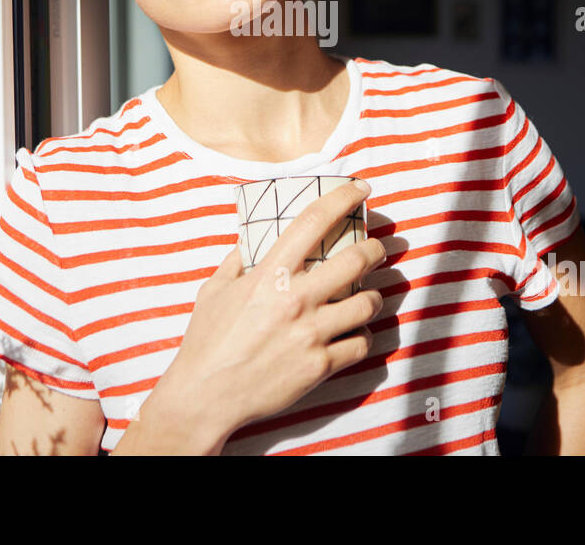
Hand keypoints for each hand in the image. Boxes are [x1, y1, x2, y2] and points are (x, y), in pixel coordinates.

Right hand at [156, 179, 385, 451]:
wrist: (206, 396)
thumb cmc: (206, 341)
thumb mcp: (214, 290)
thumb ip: (236, 261)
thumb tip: (250, 239)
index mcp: (269, 275)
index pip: (313, 222)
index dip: (343, 198)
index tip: (362, 188)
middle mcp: (295, 300)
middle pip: (356, 260)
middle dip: (376, 249)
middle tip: (379, 249)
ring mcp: (311, 334)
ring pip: (368, 304)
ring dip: (375, 297)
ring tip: (370, 297)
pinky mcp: (320, 365)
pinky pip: (361, 344)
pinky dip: (363, 337)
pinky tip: (356, 334)